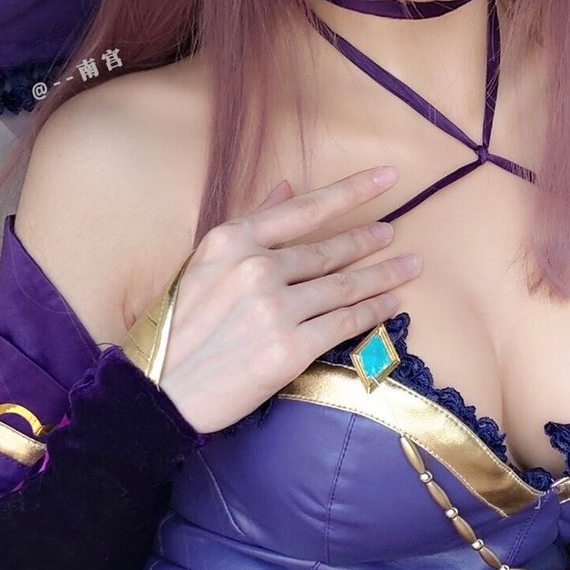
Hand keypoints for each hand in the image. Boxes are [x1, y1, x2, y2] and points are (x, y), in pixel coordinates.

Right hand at [156, 166, 420, 434]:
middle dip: (371, 240)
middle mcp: (255, 268)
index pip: (305, 209)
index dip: (351, 191)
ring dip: (383, 275)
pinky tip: (391, 304)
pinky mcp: (289, 349)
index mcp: (230, 241)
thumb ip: (249, 224)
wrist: (159, 391)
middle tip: (396, 234)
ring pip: (344, 286)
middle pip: (329, 250)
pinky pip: (344, 323)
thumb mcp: (202, 264)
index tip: (387, 178)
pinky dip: (373, 312)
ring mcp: (274, 309)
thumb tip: (286, 187)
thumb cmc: (176, 328)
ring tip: (409, 266)